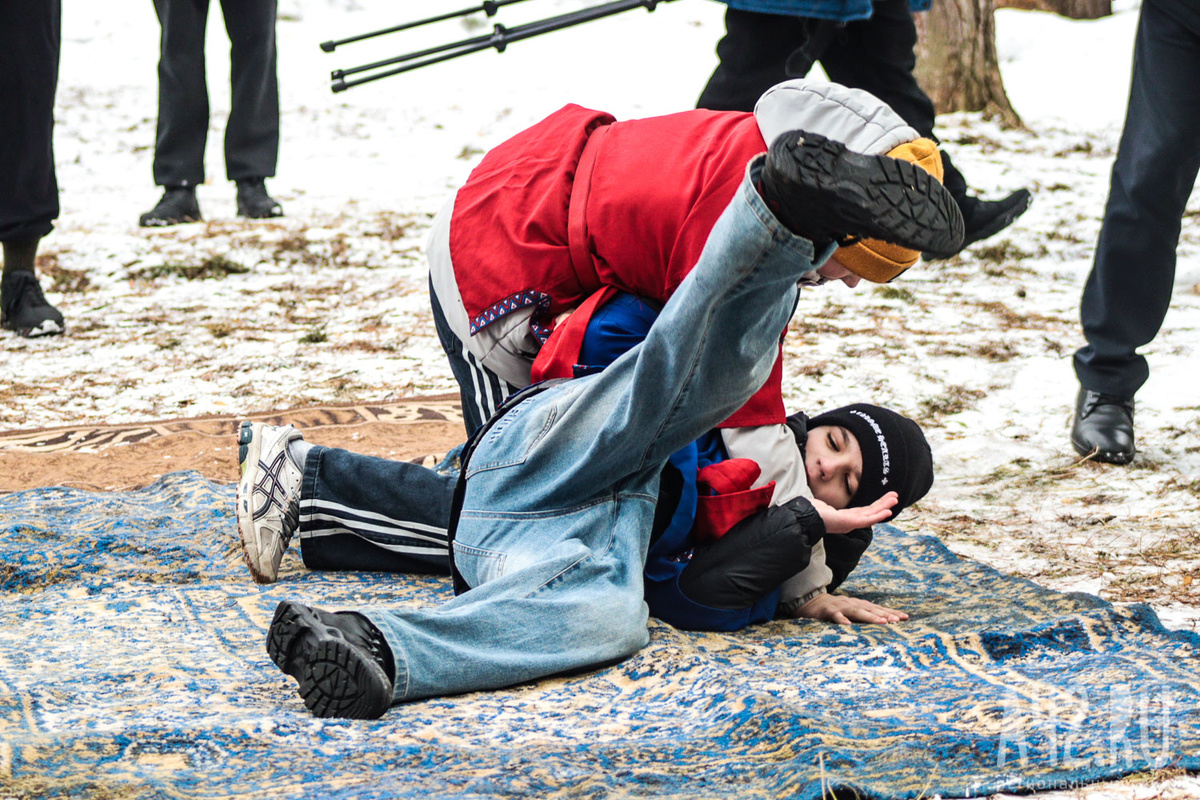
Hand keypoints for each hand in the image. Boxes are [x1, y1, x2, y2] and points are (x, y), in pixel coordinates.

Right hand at [792, 592, 907, 624]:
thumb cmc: (833, 609)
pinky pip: (835, 615)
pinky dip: (841, 619)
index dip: (890, 612)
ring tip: (882, 622)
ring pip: (856, 611)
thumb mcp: (849, 611)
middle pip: (870, 609)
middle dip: (884, 614)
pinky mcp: (827, 611)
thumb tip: (883, 623)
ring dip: (869, 617)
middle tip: (897, 620)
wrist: (809, 601)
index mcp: (858, 604)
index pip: (877, 608)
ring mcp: (840, 606)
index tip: (905, 617)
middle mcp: (851, 603)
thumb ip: (862, 616)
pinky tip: (847, 625)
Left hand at [810, 491, 897, 533]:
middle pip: (871, 511)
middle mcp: (851, 521)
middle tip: (895, 496)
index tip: (886, 498)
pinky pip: (868, 520)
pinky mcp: (851, 523)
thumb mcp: (824, 508)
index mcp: (847, 517)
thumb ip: (827, 506)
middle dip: (883, 503)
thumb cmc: (813, 513)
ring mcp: (852, 523)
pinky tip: (888, 512)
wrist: (806, 517)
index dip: (876, 505)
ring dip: (884, 507)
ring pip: (872, 514)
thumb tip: (821, 503)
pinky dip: (878, 516)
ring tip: (895, 500)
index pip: (865, 510)